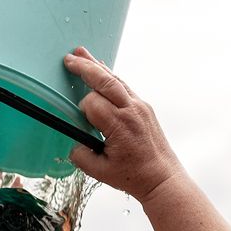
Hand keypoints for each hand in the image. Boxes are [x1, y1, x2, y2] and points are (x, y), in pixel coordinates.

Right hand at [64, 46, 183, 203]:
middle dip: (85, 68)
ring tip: (81, 53)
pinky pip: (124, 86)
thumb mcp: (100, 172)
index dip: (82, 109)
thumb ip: (81, 156)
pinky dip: (110, 78)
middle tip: (68, 59)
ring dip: (97, 66)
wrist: (162, 177)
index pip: (92, 103)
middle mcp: (130, 110)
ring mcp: (139, 106)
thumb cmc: (134, 176)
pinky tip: (101, 71)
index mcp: (118, 125)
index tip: (82, 122)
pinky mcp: (144, 107)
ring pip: (115, 79)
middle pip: (105, 80)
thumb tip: (73, 143)